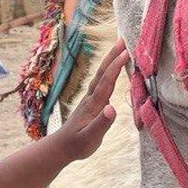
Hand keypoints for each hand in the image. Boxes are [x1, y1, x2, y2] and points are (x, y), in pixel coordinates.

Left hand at [54, 37, 129, 161]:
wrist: (61, 147)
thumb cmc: (77, 145)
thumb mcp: (89, 138)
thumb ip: (101, 124)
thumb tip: (112, 108)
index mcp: (93, 104)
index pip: (106, 82)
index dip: (116, 67)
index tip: (127, 53)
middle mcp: (91, 98)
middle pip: (102, 73)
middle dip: (113, 56)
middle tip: (123, 39)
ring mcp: (90, 99)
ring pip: (101, 75)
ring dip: (110, 60)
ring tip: (120, 48)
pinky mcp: (91, 102)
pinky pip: (102, 81)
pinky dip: (108, 71)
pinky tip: (112, 69)